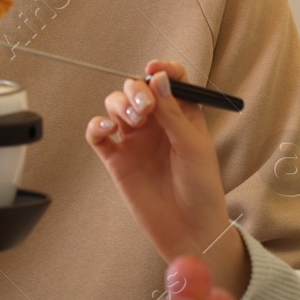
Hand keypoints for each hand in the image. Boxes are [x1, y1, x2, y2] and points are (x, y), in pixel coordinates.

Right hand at [84, 61, 247, 295]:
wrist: (189, 230)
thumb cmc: (202, 189)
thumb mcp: (193, 146)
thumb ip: (173, 113)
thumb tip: (159, 78)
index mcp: (181, 115)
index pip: (168, 80)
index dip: (161, 70)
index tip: (154, 69)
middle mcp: (156, 123)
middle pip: (136, 89)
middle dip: (136, 90)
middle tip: (144, 107)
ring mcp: (134, 140)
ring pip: (115, 106)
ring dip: (120, 104)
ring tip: (133, 120)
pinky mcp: (116, 159)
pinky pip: (98, 134)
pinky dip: (97, 125)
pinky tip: (106, 129)